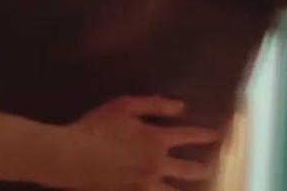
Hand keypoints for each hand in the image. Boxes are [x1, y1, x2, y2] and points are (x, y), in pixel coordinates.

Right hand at [58, 96, 220, 190]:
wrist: (70, 157)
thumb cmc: (95, 127)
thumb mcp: (124, 106)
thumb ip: (155, 105)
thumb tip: (180, 107)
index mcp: (156, 140)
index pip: (190, 136)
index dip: (205, 135)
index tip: (216, 136)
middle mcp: (156, 165)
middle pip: (191, 170)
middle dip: (204, 168)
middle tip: (210, 167)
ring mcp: (145, 185)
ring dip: (188, 190)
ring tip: (195, 189)